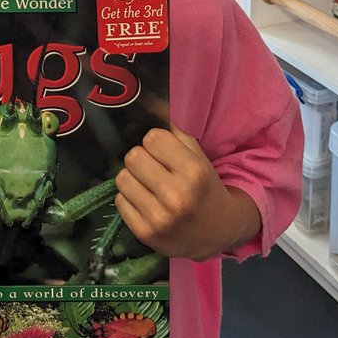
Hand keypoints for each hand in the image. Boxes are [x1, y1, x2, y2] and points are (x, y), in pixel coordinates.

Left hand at [115, 124, 258, 261]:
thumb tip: (152, 103)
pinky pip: (119, 201)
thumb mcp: (199, 159)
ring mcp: (159, 218)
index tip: (164, 153)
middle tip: (153, 169)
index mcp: (193, 171)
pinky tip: (146, 203)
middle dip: (142, 160)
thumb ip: (177, 132)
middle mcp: (176, 195)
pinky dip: (130, 199)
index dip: (156, 143)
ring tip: (148, 186)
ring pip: (122, 178)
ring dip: (133, 178)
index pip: (152, 138)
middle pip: (133, 157)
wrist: (218, 234)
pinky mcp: (145, 234)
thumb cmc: (206, 189)